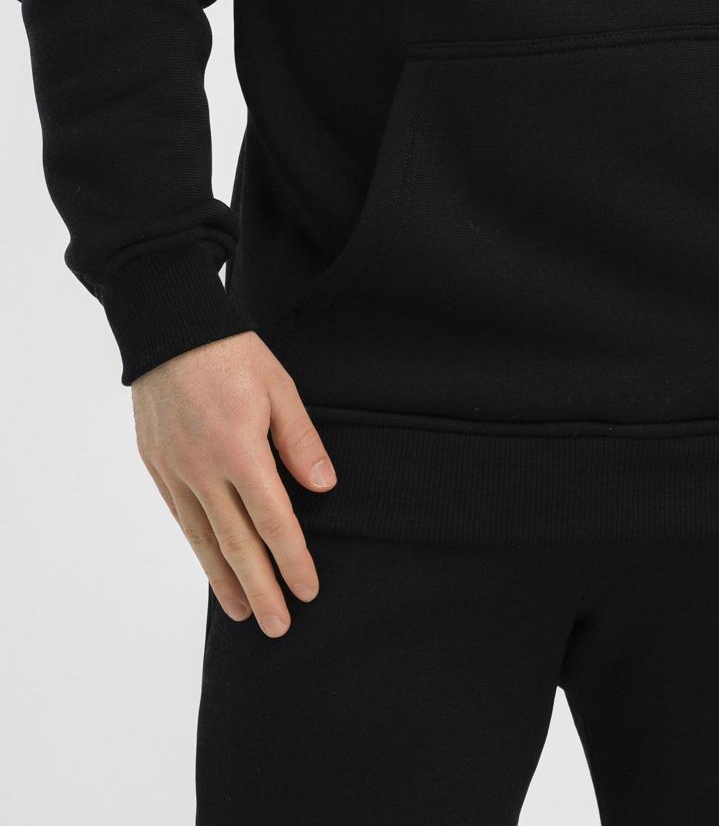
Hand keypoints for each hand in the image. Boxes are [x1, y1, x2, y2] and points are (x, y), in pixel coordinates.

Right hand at [131, 330, 336, 637]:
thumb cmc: (230, 353)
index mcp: (240, 450)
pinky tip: (212, 569)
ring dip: (226, 582)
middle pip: (237, 544)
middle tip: (280, 626)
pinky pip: (181, 519)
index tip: (308, 589)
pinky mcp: (157, 466)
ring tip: (245, 614)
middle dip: (262, 589)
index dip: (292, 559)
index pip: (273, 520)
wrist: (169, 330)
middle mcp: (204, 470)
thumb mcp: (278, 387)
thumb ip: (300, 440)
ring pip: (204, 540)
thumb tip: (323, 488)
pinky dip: (199, 550)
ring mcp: (175, 471)